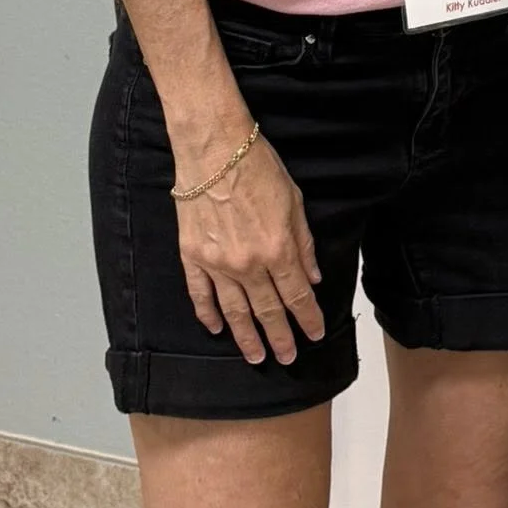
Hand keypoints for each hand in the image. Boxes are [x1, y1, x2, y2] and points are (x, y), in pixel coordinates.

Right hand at [174, 133, 326, 365]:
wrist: (213, 149)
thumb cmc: (258, 167)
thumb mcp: (294, 200)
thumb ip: (304, 243)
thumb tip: (313, 277)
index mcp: (278, 249)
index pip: (297, 295)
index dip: (308, 318)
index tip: (314, 334)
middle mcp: (248, 264)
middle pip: (267, 310)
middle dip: (280, 337)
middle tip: (287, 358)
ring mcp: (217, 264)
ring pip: (234, 311)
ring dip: (247, 337)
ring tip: (256, 356)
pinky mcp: (192, 256)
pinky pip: (200, 295)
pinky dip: (208, 315)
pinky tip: (216, 329)